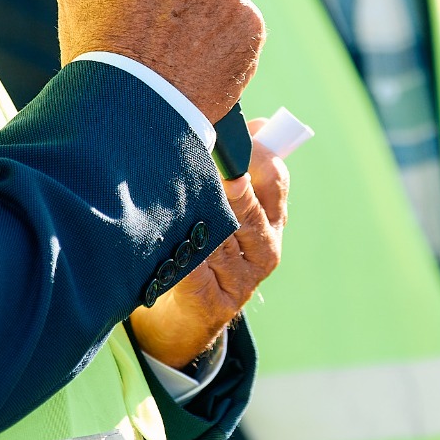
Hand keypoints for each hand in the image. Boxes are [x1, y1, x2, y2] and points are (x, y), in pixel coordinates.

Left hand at [128, 143, 289, 369]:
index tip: (229, 134)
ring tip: (174, 199)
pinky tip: (165, 240)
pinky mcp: (215, 303)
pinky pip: (194, 269)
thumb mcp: (228, 207)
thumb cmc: (205, 246)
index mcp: (274, 219)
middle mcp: (266, 249)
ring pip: (218, 236)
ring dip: (194, 217)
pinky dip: (180, 253)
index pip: (275, 177)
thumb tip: (256, 121)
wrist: (187, 318)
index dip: (253, 152)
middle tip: (200, 162)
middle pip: (247, 206)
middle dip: (221, 183)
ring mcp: (242, 279)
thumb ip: (240, 165)